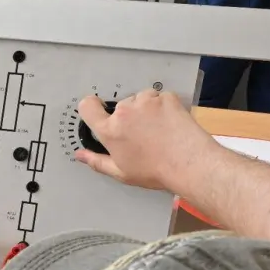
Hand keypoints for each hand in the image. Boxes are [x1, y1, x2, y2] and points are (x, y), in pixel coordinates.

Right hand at [74, 90, 220, 191]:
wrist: (189, 163)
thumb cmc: (155, 171)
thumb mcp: (121, 172)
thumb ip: (96, 161)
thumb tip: (80, 155)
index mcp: (110, 130)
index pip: (88, 106)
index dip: (91, 107)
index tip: (98, 110)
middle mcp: (125, 111)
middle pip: (120, 105)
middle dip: (128, 116)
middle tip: (142, 133)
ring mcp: (147, 101)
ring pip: (140, 99)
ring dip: (146, 109)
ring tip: (158, 128)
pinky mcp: (166, 97)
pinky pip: (160, 97)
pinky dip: (163, 106)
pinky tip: (170, 122)